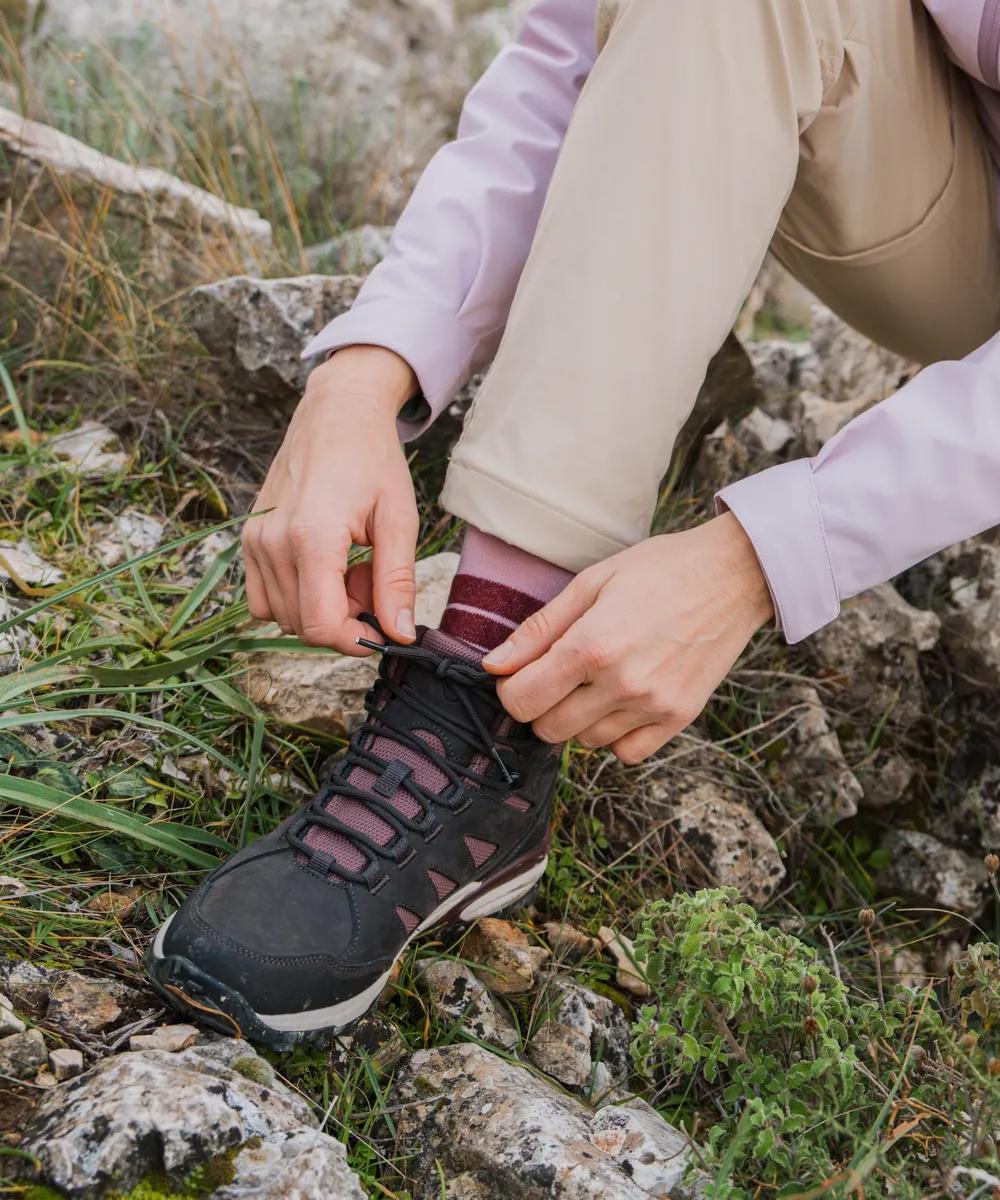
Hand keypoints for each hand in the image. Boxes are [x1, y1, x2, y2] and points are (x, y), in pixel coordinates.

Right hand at [242, 346, 418, 653]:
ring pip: (282, 615)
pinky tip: (324, 566)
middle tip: (371, 578)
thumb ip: (396, 582)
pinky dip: (295, 596)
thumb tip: (400, 634)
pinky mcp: (248, 538)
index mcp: (312, 537)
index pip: (319, 626)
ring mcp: (254, 540)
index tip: (382, 626)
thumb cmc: (372, 459)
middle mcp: (272, 542)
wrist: (337, 413)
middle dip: (343, 618)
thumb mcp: (398, 519)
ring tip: (349, 567)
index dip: (354, 639)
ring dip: (320, 607)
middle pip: (302, 625)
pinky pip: (263, 596)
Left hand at [482, 513, 773, 762]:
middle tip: (559, 674)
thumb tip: (494, 665)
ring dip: (579, 718)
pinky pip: (627, 753)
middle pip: (548, 729)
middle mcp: (622, 684)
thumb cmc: (659, 570)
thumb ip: (539, 629)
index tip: (520, 673)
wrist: (732, 576)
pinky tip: (622, 700)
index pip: (522, 700)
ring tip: (599, 678)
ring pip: (585, 742)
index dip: (510, 688)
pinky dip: (616, 735)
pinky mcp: (679, 718)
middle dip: (541, 705)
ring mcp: (653, 705)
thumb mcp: (590, 583)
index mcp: (591, 646)